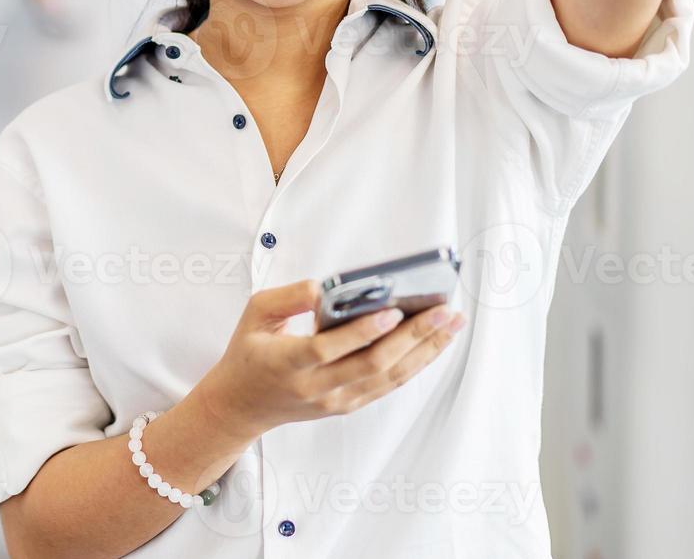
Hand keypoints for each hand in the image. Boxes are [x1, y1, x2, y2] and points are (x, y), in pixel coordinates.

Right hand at [195, 279, 464, 443]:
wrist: (242, 404)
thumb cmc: (249, 351)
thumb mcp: (254, 313)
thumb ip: (287, 297)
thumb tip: (324, 288)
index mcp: (286, 362)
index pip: (327, 349)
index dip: (361, 332)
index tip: (391, 311)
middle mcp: (315, 387)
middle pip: (371, 365)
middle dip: (413, 337)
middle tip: (443, 311)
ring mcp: (334, 401)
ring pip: (387, 378)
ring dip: (425, 351)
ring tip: (451, 323)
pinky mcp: (347, 405)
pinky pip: (387, 385)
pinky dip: (414, 363)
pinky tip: (433, 343)